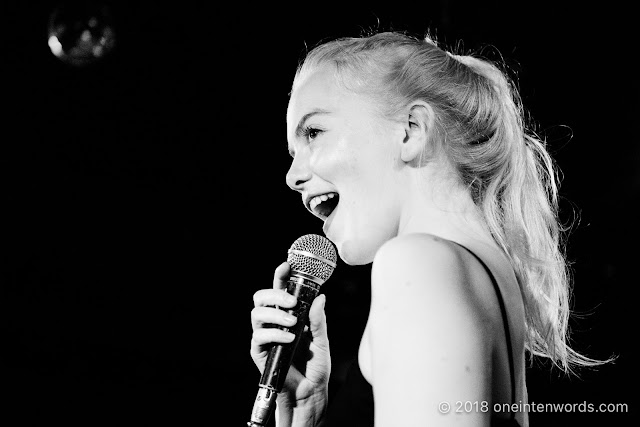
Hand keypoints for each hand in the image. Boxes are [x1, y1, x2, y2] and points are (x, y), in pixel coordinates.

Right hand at [250, 262, 330, 403]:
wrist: (310, 391)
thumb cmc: (315, 366)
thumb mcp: (322, 340)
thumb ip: (319, 320)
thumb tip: (321, 297)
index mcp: (289, 314)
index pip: (280, 290)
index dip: (280, 276)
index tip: (286, 265)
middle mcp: (274, 322)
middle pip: (261, 297)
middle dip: (274, 294)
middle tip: (292, 301)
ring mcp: (265, 336)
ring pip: (257, 313)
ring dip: (276, 314)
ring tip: (293, 324)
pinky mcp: (259, 351)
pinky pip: (259, 336)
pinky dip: (275, 334)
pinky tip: (289, 339)